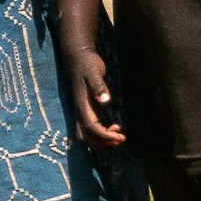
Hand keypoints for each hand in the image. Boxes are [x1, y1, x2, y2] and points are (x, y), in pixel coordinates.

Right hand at [62, 34, 123, 149]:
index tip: (120, 135)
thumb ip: (98, 85)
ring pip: (88, 137)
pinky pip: (91, 130)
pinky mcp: (87, 111)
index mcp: (82, 104)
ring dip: (103, 142)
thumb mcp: (94, 71)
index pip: (91, 127)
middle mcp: (80, 111)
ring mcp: (82, 112)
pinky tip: (115, 129)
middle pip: (87, 138)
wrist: (79, 57)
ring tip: (119, 136)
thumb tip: (105, 100)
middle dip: (103, 143)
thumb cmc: (87, 63)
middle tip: (121, 138)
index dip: (104, 135)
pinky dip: (102, 135)